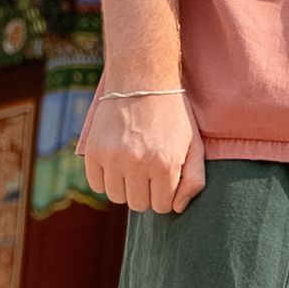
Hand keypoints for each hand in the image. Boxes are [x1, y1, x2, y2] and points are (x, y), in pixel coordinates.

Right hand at [81, 91, 203, 213]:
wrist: (141, 79)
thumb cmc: (172, 115)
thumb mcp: (194, 144)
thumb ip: (194, 179)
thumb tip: (176, 208)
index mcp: (165, 163)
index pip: (162, 206)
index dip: (165, 194)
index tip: (165, 177)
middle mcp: (138, 163)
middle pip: (138, 204)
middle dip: (146, 192)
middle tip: (149, 170)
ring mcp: (113, 157)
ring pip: (116, 197)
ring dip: (125, 186)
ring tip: (133, 165)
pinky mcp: (94, 151)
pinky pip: (96, 185)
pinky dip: (106, 178)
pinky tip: (116, 162)